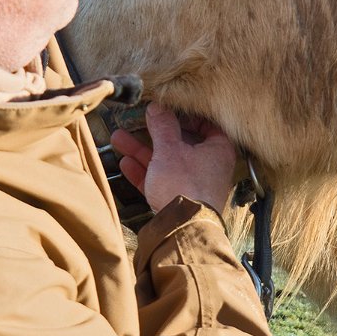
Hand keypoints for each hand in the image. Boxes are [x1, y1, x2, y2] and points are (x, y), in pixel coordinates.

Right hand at [110, 102, 236, 213]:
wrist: (181, 228)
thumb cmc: (184, 185)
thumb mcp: (170, 149)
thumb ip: (162, 126)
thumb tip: (157, 107)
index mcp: (218, 150)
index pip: (208, 125)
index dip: (188, 116)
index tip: (169, 109)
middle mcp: (208, 166)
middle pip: (180, 144)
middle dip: (153, 134)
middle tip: (136, 122)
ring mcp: (192, 184)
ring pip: (165, 162)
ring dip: (142, 151)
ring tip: (118, 139)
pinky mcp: (178, 199)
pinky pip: (160, 180)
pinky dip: (144, 172)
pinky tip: (125, 164)